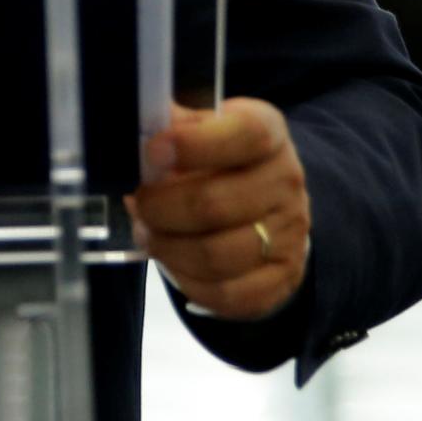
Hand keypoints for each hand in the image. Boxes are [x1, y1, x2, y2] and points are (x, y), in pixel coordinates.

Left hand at [125, 98, 310, 319]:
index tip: (153, 151)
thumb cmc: (221, 161)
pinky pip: (227, 293)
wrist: (267, 205)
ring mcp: (290, 234)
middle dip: (161, 209)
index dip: (195, 144)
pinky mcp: (283, 278)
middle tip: (139, 206)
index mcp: (267, 133)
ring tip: (148, 234)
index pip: (246, 135)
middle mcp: (286, 182)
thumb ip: (170, 126)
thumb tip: (131, 134)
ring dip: (168, 249)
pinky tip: (173, 262)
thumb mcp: (200, 129)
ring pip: (217, 256)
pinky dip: (188, 282)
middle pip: (216, 205)